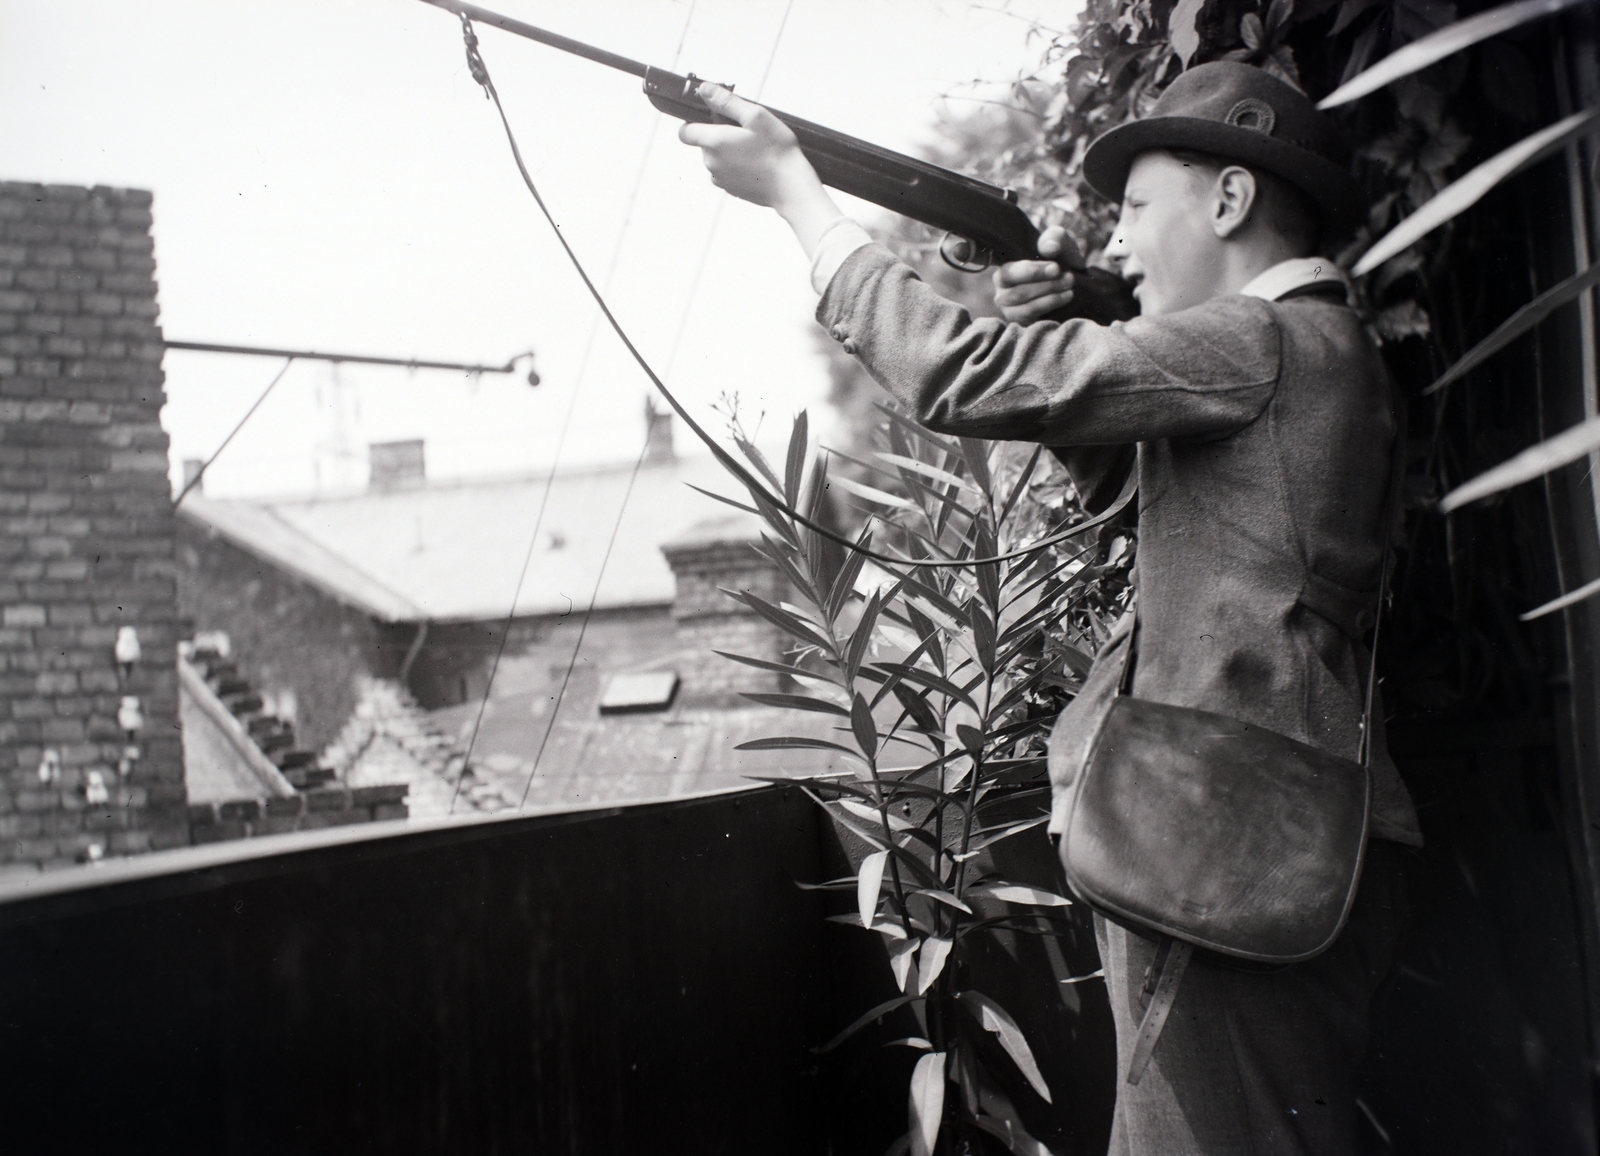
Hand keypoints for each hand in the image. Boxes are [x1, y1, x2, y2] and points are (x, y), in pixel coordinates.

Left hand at [678, 83, 822, 213]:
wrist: (791, 188)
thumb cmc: (777, 150)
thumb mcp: (755, 116)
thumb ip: (725, 101)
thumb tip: (703, 89)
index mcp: (714, 142)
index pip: (685, 132)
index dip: (695, 122)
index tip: (714, 118)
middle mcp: (711, 163)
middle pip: (704, 143)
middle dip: (719, 134)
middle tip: (746, 132)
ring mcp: (720, 179)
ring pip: (716, 158)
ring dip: (728, 150)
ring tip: (754, 149)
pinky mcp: (730, 190)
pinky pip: (726, 172)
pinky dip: (736, 165)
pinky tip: (756, 163)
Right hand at [993, 225, 1077, 323]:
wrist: (1069, 280)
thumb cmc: (1059, 258)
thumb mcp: (1059, 241)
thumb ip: (1054, 237)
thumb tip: (1049, 248)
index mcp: (1005, 272)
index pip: (1009, 273)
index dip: (1031, 272)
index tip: (1056, 268)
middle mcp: (1002, 293)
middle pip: (1017, 293)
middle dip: (1045, 286)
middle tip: (1068, 278)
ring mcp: (1011, 312)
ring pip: (1024, 309)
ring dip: (1050, 299)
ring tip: (1069, 289)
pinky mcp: (1023, 325)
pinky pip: (1032, 321)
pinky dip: (1050, 309)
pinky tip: (1066, 298)